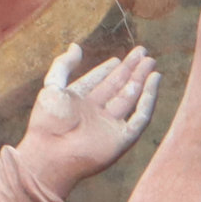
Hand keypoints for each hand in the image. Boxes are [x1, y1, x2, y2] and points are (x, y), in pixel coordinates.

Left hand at [14, 44, 159, 199]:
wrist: (51, 155)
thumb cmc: (47, 122)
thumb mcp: (52, 87)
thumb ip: (63, 65)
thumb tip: (76, 46)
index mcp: (78, 103)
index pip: (98, 82)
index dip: (108, 70)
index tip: (118, 58)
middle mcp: (95, 114)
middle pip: (118, 88)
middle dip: (131, 70)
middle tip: (143, 53)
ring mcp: (110, 126)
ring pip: (131, 98)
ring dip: (142, 80)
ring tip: (151, 63)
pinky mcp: (122, 139)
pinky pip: (141, 117)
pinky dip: (149, 99)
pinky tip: (154, 81)